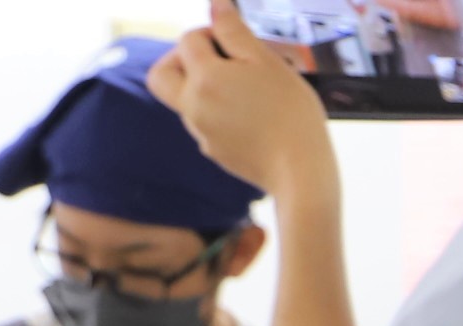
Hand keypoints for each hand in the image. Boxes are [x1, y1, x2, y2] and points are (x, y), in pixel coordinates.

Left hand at [150, 8, 337, 196]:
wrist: (300, 171)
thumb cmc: (289, 113)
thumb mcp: (265, 61)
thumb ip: (234, 30)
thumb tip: (216, 5)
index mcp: (203, 78)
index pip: (188, 39)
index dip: (211, 32)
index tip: (237, 41)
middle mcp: (192, 106)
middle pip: (161, 75)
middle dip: (180, 60)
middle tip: (212, 60)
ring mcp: (201, 132)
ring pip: (185, 100)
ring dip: (204, 87)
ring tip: (244, 89)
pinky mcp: (214, 152)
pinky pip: (204, 124)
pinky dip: (219, 113)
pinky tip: (250, 115)